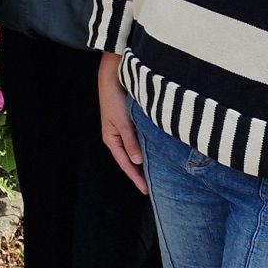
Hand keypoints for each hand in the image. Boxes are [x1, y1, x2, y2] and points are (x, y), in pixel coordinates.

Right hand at [98, 52, 147, 193]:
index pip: (125, 164)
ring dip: (144, 161)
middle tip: (153, 187)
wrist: (112, 76)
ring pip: (135, 150)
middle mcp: (117, 137)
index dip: (135, 178)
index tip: (146, 191)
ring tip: (156, 174)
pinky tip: (155, 152)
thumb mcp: (122, 122)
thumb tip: (138, 162)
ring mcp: (123, 130)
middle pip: (129, 160)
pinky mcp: (130, 122)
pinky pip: (139, 140)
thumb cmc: (114, 99)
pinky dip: (146, 148)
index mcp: (111, 139)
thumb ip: (130, 142)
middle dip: (139, 173)